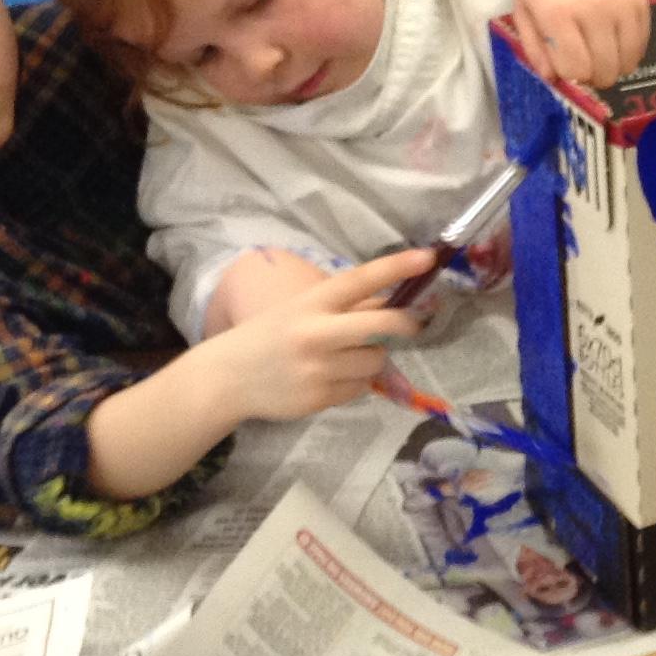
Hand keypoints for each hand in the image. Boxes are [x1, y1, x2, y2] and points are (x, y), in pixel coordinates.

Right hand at [202, 251, 433, 421]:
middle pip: (381, 325)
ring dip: (372, 357)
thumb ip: (343, 307)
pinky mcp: (320, 397)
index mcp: (310, 303)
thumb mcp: (300, 310)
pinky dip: (356, 383)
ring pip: (376, 360)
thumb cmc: (269, 336)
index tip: (428, 257)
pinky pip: (360, 388)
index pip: (359, 280)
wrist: (227, 378)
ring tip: (347, 357)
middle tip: (410, 324)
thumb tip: (393, 303)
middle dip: (405, 324)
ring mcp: (318, 368)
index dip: (396, 267)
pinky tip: (331, 378)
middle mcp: (316, 334)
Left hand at [514, 0, 649, 87]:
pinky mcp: (641, 2)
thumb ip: (535, 47)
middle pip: (603, 72)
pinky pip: (641, 46)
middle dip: (591, 75)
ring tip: (599, 51)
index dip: (569, 74)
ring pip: (626, 64)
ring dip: (612, 66)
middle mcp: (593, 12)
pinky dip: (628, 52)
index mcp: (557, 15)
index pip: (575, 70)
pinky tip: (614, 40)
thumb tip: (554, 80)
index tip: (563, 61)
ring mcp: (622, 7)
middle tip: (583, 60)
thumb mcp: (525, 4)